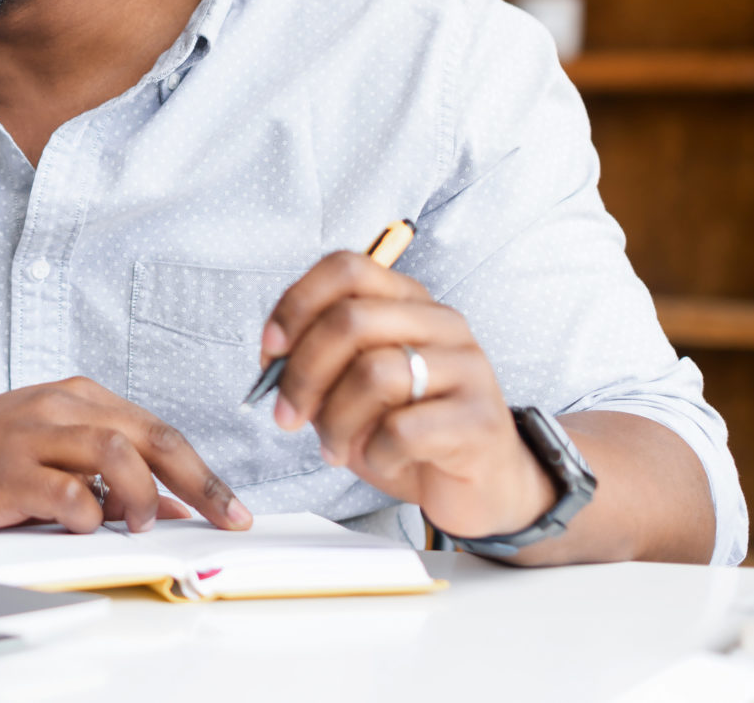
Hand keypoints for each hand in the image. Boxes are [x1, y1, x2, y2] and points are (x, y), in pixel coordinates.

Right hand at [0, 376, 252, 534]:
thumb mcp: (52, 454)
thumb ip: (109, 474)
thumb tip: (169, 507)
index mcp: (78, 397)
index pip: (159, 430)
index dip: (202, 472)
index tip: (231, 507)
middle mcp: (60, 407)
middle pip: (152, 435)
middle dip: (199, 482)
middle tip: (222, 518)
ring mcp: (33, 435)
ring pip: (118, 452)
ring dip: (142, 494)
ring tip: (138, 523)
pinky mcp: (8, 470)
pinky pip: (68, 492)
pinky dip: (89, 514)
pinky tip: (84, 525)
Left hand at [262, 251, 555, 541]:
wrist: (482, 486)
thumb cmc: (408, 431)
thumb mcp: (350, 388)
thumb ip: (315, 362)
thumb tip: (273, 358)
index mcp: (408, 301)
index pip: (346, 267)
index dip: (296, 304)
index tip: (271, 350)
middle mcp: (442, 323)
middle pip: (350, 319)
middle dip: (302, 374)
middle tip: (287, 417)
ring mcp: (468, 368)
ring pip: (374, 373)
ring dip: (336, 422)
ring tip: (334, 449)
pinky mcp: (481, 420)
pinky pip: (405, 428)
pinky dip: (376, 452)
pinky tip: (382, 460)